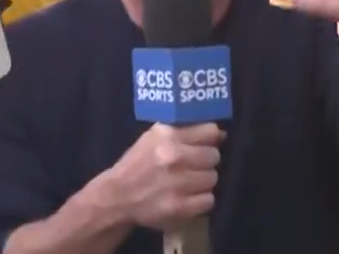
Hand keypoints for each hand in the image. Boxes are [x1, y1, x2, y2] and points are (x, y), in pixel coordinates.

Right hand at [107, 123, 222, 230]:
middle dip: (205, 162)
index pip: (209, 132)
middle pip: (214, 157)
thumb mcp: (154, 138)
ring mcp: (178, 183)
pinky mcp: (181, 207)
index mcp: (167, 135)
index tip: (204, 145)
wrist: (117, 197)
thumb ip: (184, 132)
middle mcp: (174, 156)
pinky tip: (187, 198)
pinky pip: (209, 200)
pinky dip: (200, 200)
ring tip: (189, 183)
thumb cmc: (137, 164)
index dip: (209, 139)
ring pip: (213, 179)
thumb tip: (220, 134)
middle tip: (193, 167)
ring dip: (203, 182)